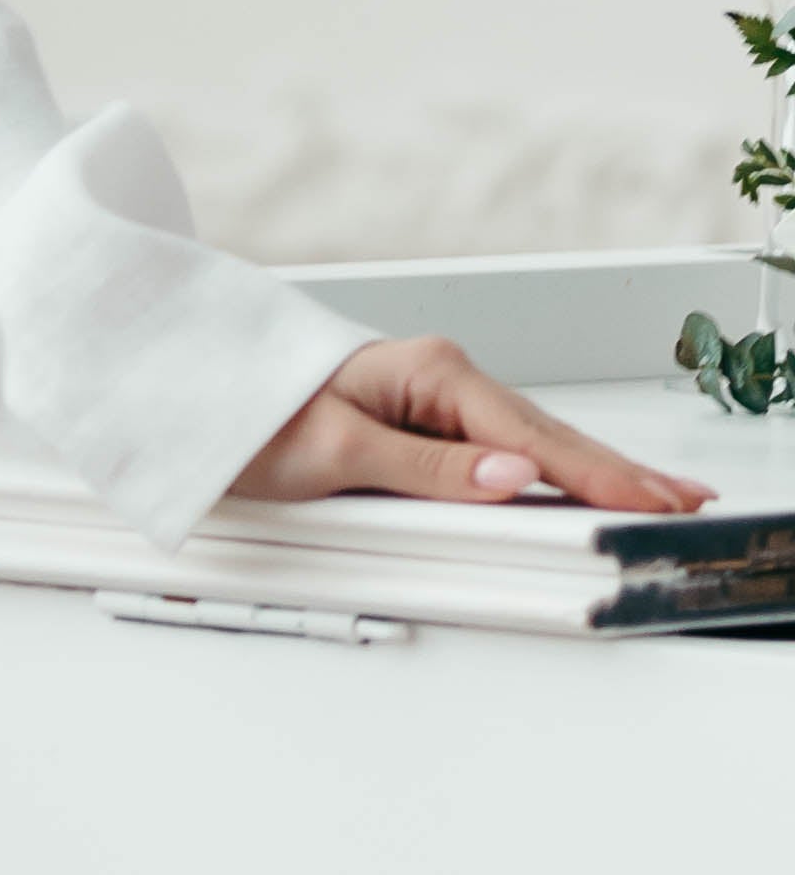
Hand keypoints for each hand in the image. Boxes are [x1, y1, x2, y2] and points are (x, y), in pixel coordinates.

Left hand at [230, 331, 708, 516]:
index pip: (532, 434)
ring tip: (654, 494)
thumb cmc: (251, 419)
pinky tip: (579, 482)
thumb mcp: (336, 454)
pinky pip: (500, 446)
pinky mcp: (423, 420)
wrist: (191, 395)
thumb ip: (428, 469)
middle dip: (617, 469)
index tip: (648, 500)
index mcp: (430, 373)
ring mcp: (435, 397)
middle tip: (684, 502)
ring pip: (529, 440)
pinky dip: (548, 465)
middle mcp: (440, 377)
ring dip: (592, 469)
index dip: (596, 474)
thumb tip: (513, 475)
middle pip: (546, 434)